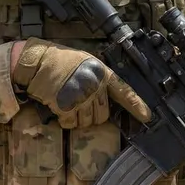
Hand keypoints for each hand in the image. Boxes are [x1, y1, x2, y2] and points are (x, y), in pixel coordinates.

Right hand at [10, 38, 150, 128]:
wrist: (37, 62)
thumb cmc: (59, 60)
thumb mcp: (85, 62)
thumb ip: (98, 77)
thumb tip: (107, 96)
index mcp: (101, 73)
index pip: (124, 91)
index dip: (137, 105)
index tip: (147, 116)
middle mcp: (93, 86)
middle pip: (103, 114)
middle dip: (93, 114)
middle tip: (80, 103)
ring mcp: (80, 97)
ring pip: (87, 122)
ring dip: (78, 118)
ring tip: (68, 102)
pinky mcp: (65, 107)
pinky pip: (70, 123)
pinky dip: (65, 120)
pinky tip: (59, 107)